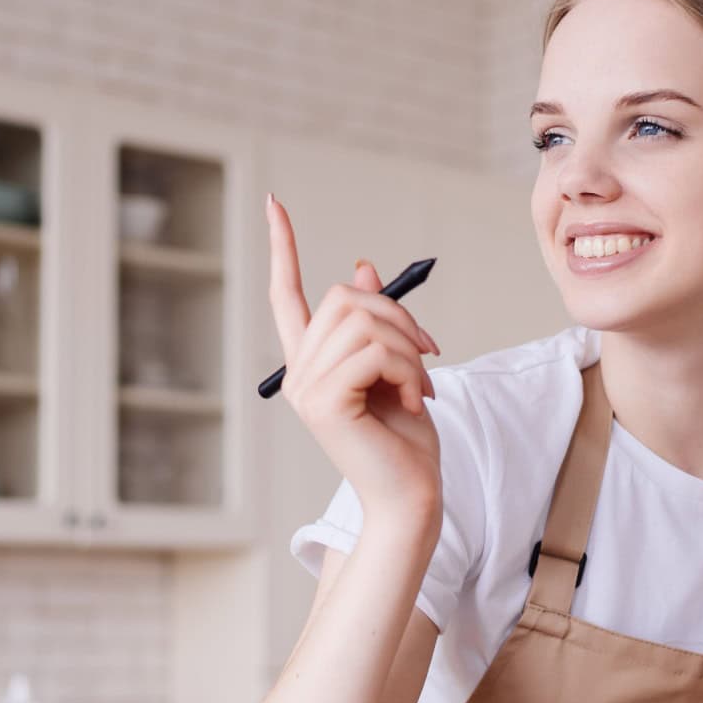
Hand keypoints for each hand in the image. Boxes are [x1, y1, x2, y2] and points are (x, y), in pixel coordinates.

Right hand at [265, 194, 442, 520]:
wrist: (412, 497)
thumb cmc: (406, 442)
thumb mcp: (397, 369)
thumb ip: (377, 324)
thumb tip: (363, 268)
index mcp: (313, 364)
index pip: (286, 295)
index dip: (283, 248)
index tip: (274, 205)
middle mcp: (300, 374)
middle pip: (343, 298)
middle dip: (397, 316)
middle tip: (428, 355)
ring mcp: (307, 389)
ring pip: (364, 324)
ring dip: (410, 349)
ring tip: (424, 387)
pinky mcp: (325, 404)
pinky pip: (374, 353)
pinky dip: (410, 371)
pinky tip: (418, 402)